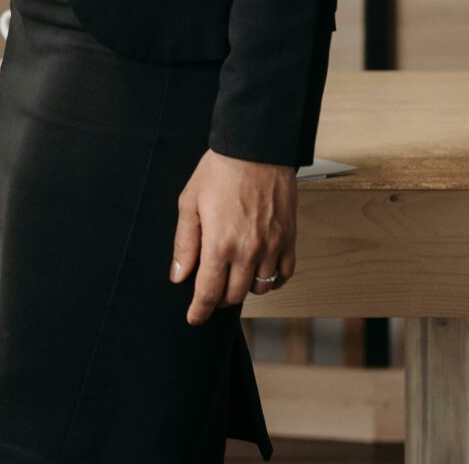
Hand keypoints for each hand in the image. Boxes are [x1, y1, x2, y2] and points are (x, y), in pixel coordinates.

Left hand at [169, 149, 295, 323]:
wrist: (256, 150)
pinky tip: (258, 271)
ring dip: (243, 288)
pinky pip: (283, 275)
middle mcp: (248, 251)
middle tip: (210, 291)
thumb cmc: (219, 172)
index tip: (194, 319)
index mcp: (219, 244)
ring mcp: (272, 247)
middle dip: (218, 299)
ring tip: (232, 275)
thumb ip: (184, 243)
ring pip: (259, 289)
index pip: (208, 292)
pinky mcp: (289, 240)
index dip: (199, 311)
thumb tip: (178, 275)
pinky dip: (271, 280)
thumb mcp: (189, 203)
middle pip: (234, 296)